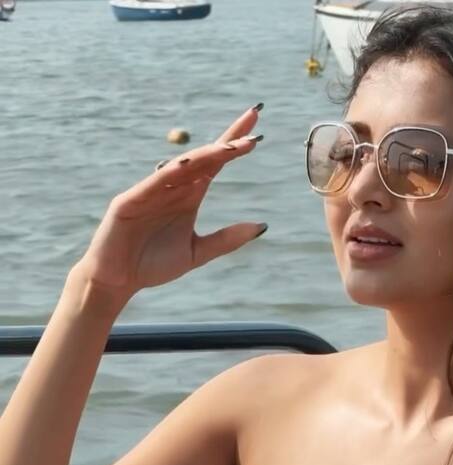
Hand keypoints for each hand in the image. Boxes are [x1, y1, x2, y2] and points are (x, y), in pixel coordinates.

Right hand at [73, 104, 266, 300]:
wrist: (119, 282)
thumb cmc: (154, 265)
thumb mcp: (198, 252)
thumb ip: (227, 239)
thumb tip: (262, 225)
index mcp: (189, 195)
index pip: (216, 163)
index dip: (234, 144)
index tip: (257, 129)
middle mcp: (173, 187)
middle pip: (204, 157)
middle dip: (228, 140)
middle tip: (253, 123)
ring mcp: (151, 191)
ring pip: (183, 166)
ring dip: (207, 154)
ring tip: (233, 146)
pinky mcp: (130, 201)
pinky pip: (153, 183)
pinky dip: (170, 172)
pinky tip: (188, 162)